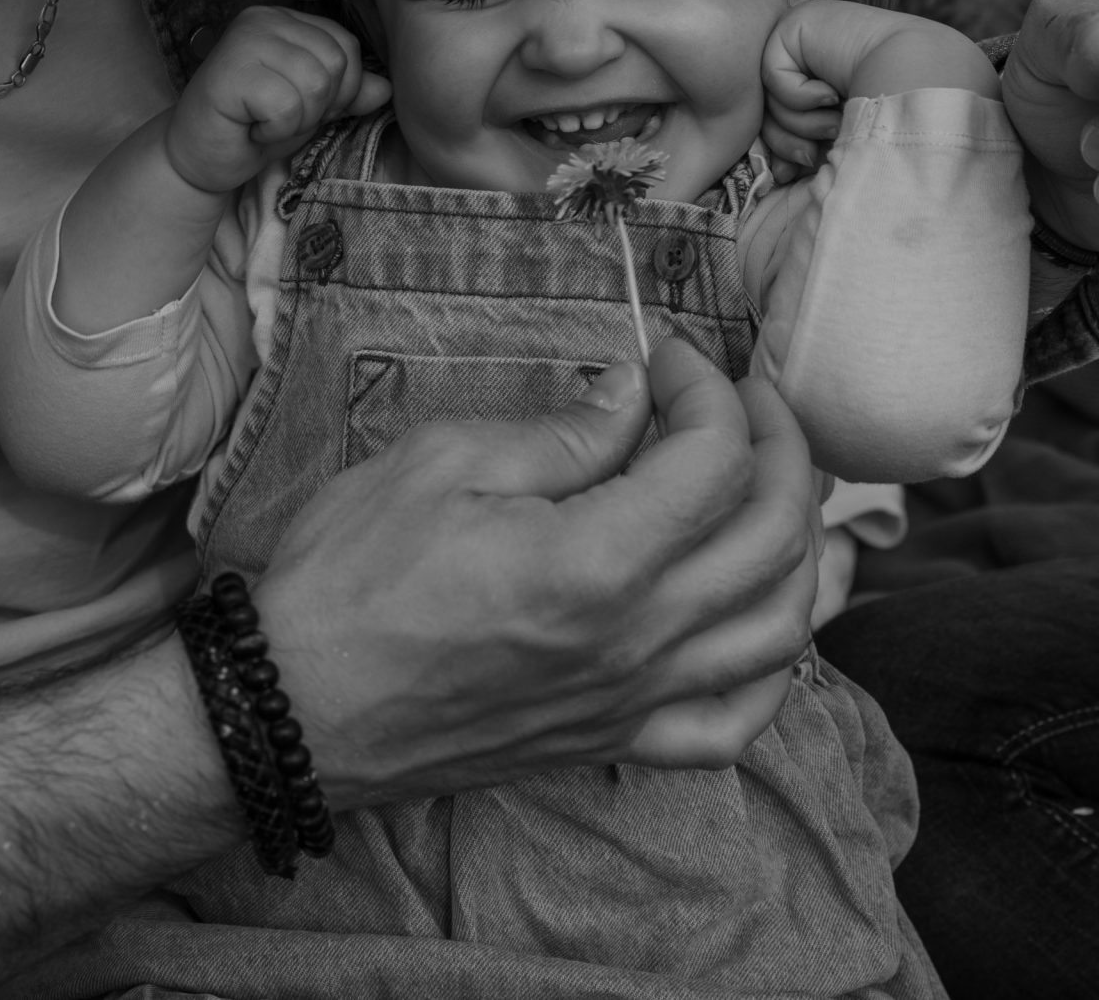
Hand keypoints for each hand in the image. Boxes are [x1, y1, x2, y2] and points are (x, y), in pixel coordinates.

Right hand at [164, 5, 387, 192]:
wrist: (200, 158)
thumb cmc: (254, 127)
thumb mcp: (312, 108)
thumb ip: (347, 95)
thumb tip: (386, 88)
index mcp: (285, 19)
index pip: (346, 45)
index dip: (339, 89)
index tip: (301, 107)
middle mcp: (263, 18)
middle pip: (335, 62)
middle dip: (318, 106)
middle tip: (279, 116)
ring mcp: (242, 41)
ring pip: (315, 84)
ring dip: (296, 120)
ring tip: (264, 121)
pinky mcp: (228, 72)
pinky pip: (286, 106)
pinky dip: (276, 130)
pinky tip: (249, 128)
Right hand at [252, 338, 821, 805]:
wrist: (294, 712)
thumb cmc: (350, 582)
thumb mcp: (441, 464)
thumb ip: (562, 431)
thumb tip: (637, 394)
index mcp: (597, 563)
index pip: (717, 459)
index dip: (709, 388)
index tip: (669, 357)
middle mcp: (639, 640)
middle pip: (776, 534)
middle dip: (779, 445)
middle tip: (738, 399)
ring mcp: (636, 699)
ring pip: (784, 626)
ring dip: (804, 545)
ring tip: (779, 487)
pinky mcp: (617, 740)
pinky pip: (737, 720)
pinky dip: (777, 666)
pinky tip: (770, 616)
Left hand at [761, 0, 997, 171]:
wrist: (923, 83)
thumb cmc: (896, 118)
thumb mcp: (843, 139)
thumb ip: (807, 148)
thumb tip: (774, 173)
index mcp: (825, 81)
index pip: (781, 120)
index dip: (786, 149)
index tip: (799, 171)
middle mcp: (811, 57)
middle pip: (769, 111)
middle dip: (790, 141)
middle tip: (820, 147)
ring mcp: (802, 38)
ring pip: (769, 98)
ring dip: (802, 122)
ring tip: (835, 119)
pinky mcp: (795, 25)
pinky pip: (773, 75)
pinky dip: (800, 96)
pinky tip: (830, 92)